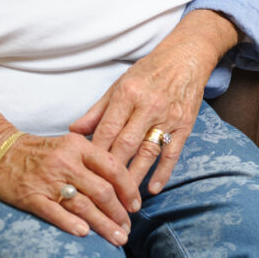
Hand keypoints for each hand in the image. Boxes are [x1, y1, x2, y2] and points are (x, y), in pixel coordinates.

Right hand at [0, 128, 141, 244]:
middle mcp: (66, 162)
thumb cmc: (38, 151)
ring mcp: (48, 180)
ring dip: (103, 225)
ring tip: (117, 239)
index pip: (113, 168)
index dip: (129, 189)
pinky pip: (55, 212)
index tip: (136, 206)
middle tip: (127, 229)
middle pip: (102, 191)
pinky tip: (85, 234)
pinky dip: (71, 224)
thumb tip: (120, 185)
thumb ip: (92, 160)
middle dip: (119, 213)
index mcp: (78, 146)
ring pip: (83, 206)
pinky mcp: (31, 196)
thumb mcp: (68, 145)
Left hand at [72, 11, 238, 196]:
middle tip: (101, 194)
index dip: (94, 154)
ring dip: (135, 177)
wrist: (185, 58)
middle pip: (125, 145)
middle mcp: (147, 106)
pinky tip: (153, 188)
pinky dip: (163, 172)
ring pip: (147, 152)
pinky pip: (172, 152)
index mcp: (127, 94)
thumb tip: (73, 131)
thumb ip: (97, 111)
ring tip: (124, 199)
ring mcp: (168, 116)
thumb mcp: (119, 85)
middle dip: (112, 171)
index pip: (106, 130)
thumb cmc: (148, 72)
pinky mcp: (185, 125)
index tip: (84, 173)